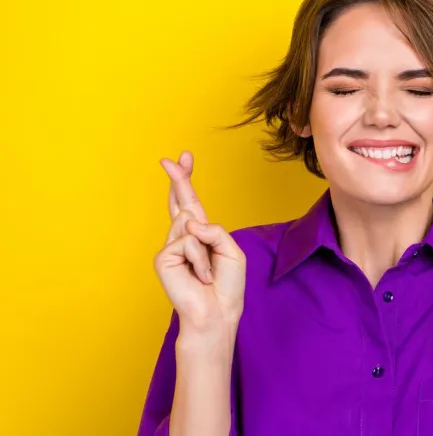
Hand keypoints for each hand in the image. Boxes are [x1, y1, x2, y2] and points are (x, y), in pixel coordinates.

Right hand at [154, 151, 245, 332]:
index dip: (186, 180)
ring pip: (189, 224)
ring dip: (206, 249)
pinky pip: (187, 242)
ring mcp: (171, 247)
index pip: (191, 202)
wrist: (217, 312)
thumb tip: (189, 221)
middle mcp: (184, 237)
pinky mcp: (163, 258)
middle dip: (178, 178)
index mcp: (201, 233)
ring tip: (207, 271)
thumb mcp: (232, 251)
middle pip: (179, 201)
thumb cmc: (226, 285)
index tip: (183, 157)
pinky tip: (199, 276)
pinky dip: (199, 259)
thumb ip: (215, 230)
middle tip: (169, 159)